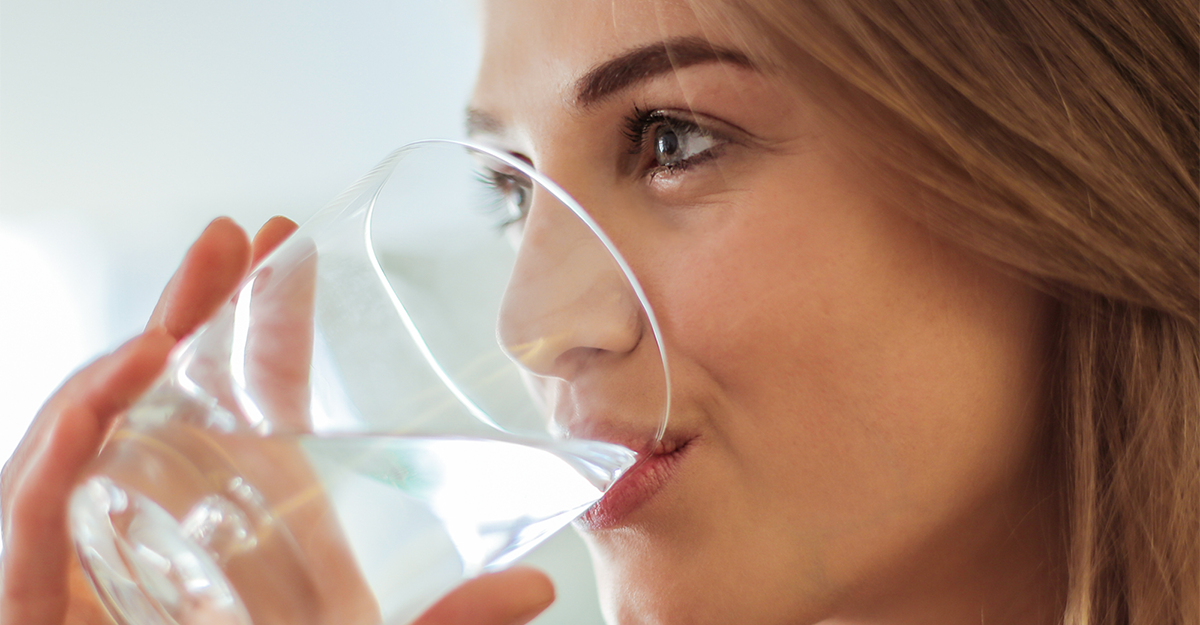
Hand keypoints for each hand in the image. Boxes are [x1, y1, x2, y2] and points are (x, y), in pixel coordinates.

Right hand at [0, 217, 554, 624]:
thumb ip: (449, 622)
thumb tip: (540, 594)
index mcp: (241, 504)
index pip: (249, 387)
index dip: (263, 314)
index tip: (287, 242)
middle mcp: (164, 505)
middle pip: (167, 386)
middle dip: (191, 305)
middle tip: (232, 239)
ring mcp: (98, 537)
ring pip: (93, 430)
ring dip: (124, 362)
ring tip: (171, 327)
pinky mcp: (43, 585)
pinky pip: (38, 508)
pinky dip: (62, 447)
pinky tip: (110, 393)